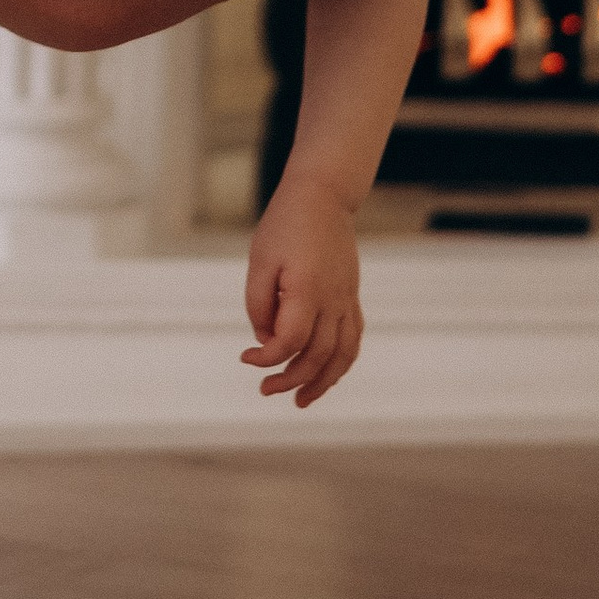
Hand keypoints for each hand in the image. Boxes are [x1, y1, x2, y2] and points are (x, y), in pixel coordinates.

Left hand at [241, 176, 361, 407]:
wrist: (323, 198)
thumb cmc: (285, 226)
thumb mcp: (260, 261)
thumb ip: (259, 304)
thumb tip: (265, 340)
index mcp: (307, 289)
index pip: (290, 342)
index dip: (267, 358)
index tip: (246, 358)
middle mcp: (333, 299)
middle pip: (317, 356)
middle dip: (290, 380)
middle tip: (265, 389)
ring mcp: (347, 300)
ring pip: (343, 355)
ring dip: (323, 383)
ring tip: (300, 400)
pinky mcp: (352, 298)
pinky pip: (353, 339)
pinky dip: (341, 363)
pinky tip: (325, 375)